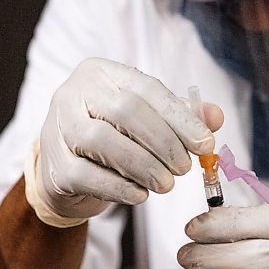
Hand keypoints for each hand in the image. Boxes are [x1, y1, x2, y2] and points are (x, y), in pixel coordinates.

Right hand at [25, 58, 222, 226]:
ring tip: (167, 184)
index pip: (148, 89)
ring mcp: (58, 126)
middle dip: (163, 142)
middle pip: (125, 111)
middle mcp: (75, 92)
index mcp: (103, 73)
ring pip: (103, 141)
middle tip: (185, 167)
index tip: (206, 144)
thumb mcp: (148, 116)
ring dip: (144, 166)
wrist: (69, 163)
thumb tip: (216, 118)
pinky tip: (141, 195)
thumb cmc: (115, 134)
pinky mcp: (52, 164)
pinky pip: (87, 176)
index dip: (181, 118)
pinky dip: (119, 188)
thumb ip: (181, 114)